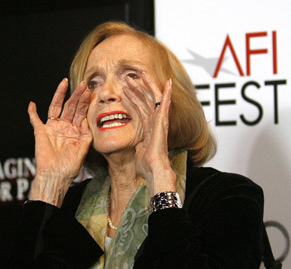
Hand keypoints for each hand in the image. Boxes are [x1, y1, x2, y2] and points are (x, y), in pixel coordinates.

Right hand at [28, 78, 91, 205]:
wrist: (58, 175)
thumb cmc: (71, 165)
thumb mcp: (84, 147)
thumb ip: (87, 133)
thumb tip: (87, 118)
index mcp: (76, 130)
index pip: (81, 112)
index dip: (85, 102)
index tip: (90, 92)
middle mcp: (65, 126)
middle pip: (70, 107)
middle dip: (77, 96)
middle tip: (83, 84)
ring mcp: (53, 128)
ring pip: (56, 107)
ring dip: (59, 95)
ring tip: (64, 83)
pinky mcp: (41, 132)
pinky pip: (35, 120)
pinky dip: (32, 112)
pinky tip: (32, 104)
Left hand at [123, 73, 175, 195]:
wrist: (153, 169)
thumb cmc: (146, 164)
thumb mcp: (138, 150)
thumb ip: (138, 144)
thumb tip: (136, 146)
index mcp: (149, 128)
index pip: (140, 109)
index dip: (133, 99)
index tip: (125, 91)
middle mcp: (155, 123)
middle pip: (146, 101)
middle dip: (136, 89)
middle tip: (127, 79)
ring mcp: (159, 121)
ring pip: (153, 99)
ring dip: (145, 86)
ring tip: (135, 76)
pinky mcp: (162, 121)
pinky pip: (165, 104)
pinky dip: (167, 92)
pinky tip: (167, 82)